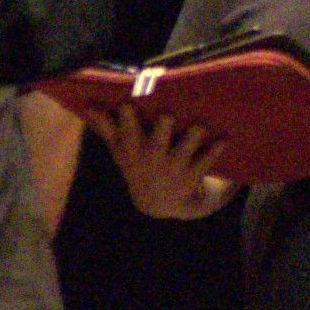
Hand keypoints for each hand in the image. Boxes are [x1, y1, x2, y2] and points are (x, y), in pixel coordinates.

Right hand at [97, 106, 233, 215]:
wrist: (159, 204)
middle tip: (166, 116)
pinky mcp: (192, 174)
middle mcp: (152, 158)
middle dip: (162, 129)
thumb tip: (87, 105)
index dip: (126, 120)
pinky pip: (205, 161)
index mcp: (132, 149)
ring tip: (199, 127)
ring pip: (184, 149)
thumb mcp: (119, 151)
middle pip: (157, 141)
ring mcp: (173, 167)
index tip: (127, 104)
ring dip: (192, 137)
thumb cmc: (137, 166)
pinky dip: (215, 151)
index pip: (126, 132)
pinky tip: (223, 139)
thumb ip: (106, 127)